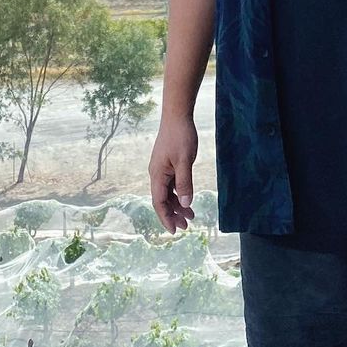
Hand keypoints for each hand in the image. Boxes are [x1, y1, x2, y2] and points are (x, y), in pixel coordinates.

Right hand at [149, 114, 198, 233]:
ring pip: (168, 193)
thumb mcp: (185, 161)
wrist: (177, 115)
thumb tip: (185, 204)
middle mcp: (156, 174)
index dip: (166, 218)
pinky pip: (172, 184)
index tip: (175, 231)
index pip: (159, 203)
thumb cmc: (180, 136)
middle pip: (162, 200)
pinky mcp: (168, 163)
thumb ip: (185, 183)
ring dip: (177, 205)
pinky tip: (187, 198)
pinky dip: (179, 193)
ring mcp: (162, 168)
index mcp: (157, 175)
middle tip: (186, 226)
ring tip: (190, 216)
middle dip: (173, 214)